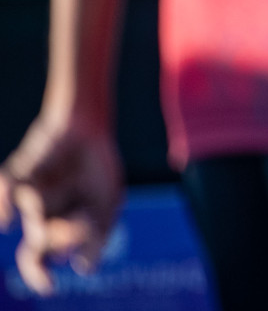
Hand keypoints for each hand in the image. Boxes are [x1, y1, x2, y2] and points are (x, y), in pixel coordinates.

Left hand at [0, 116, 122, 294]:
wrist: (90, 128)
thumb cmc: (99, 168)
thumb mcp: (108, 205)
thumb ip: (98, 236)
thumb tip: (85, 268)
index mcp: (57, 227)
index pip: (44, 257)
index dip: (40, 274)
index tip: (48, 288)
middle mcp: (38, 216)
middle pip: (38, 242)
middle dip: (57, 238)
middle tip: (75, 225)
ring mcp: (27, 196)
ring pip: (34, 215)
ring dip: (50, 210)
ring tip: (64, 192)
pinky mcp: (19, 174)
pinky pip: (8, 189)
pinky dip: (4, 203)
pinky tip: (6, 221)